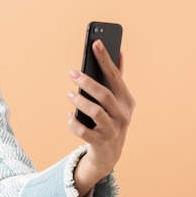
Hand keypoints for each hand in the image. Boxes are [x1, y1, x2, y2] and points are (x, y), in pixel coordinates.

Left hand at [66, 40, 134, 196]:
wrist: (109, 153)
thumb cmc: (110, 120)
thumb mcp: (117, 101)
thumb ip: (116, 78)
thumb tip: (118, 51)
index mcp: (127, 100)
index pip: (115, 76)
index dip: (105, 59)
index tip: (95, 43)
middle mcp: (123, 115)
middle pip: (105, 95)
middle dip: (87, 82)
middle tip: (72, 73)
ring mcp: (113, 130)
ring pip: (96, 113)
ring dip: (80, 101)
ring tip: (68, 94)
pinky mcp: (100, 143)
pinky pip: (84, 131)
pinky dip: (73, 122)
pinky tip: (69, 115)